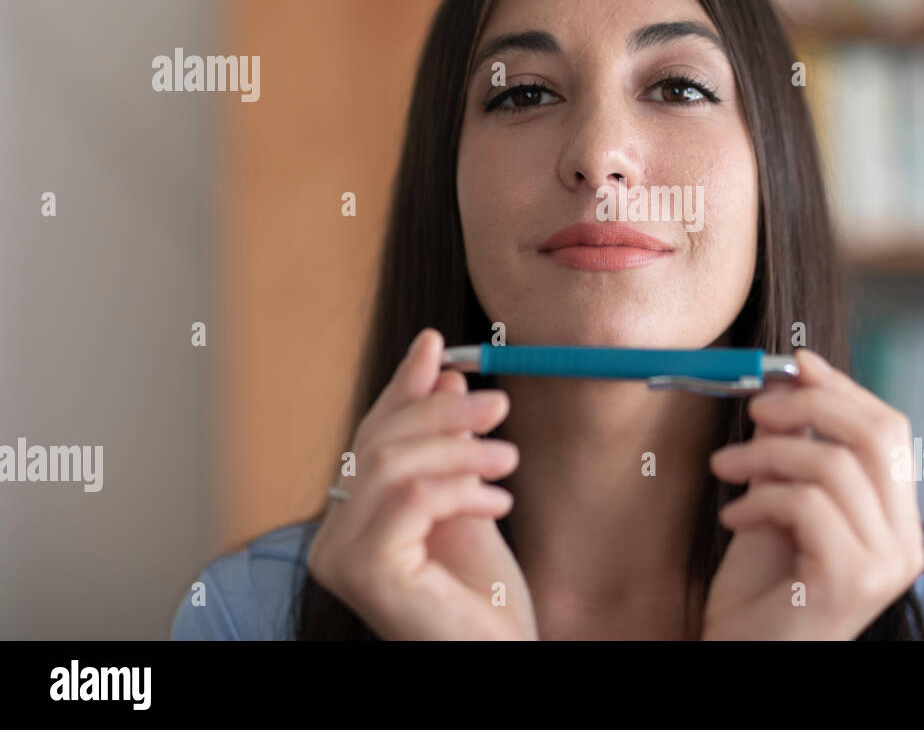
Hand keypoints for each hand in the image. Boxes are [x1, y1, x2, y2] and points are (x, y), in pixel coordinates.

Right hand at [307, 328, 537, 639]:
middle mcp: (333, 540)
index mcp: (353, 522)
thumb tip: (447, 374)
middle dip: (441, 413)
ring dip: (459, 450)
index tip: (437, 345)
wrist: (499, 659)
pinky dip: (458, 488)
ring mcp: (341, 558)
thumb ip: (450, 447)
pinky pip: (410, 499)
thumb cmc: (486, 603)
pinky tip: (497, 503)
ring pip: (392, 465)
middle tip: (499, 404)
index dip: (405, 390)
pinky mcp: (363, 570)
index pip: (373, 439)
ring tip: (509, 459)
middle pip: (378, 444)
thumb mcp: (469, 503)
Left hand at [701, 348, 923, 639]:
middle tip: (754, 408)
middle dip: (811, 406)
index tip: (797, 364)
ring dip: (766, 453)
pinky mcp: (851, 581)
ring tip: (724, 468)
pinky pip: (807, 504)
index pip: (891, 431)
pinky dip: (759, 499)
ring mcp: (884, 564)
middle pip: (878, 436)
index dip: (844, 389)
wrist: (744, 660)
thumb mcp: (778, 506)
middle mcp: (904, 543)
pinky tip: (733, 520)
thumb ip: (793, 453)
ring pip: (835, 465)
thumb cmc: (760, 594)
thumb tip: (788, 383)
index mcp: (897, 521)